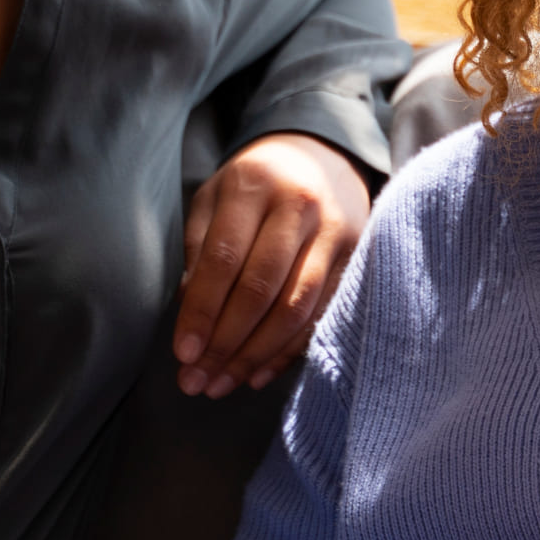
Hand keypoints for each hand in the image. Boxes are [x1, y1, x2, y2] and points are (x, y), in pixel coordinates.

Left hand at [177, 132, 371, 395]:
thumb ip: (200, 249)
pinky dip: (288, 351)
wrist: (323, 156)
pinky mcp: (356, 257)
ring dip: (256, 355)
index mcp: (254, 185)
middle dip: (226, 343)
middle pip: (262, 289)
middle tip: (197, 381)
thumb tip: (191, 313)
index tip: (183, 352)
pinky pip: (321, 314)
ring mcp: (334, 233)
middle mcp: (299, 207)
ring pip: (295, 308)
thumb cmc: (256, 183)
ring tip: (223, 383)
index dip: (202, 311)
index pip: (224, 259)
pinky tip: (258, 373)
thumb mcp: (215, 197)